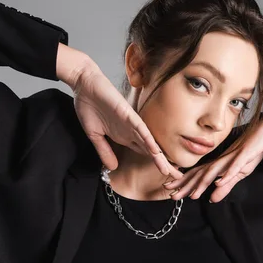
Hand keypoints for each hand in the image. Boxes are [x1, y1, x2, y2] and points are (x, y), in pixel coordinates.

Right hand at [70, 61, 183, 179]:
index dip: (155, 165)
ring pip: (149, 142)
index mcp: (125, 137)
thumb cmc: (89, 106)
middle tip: (178, 177)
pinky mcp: (127, 113)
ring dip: (159, 156)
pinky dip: (148, 139)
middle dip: (164, 164)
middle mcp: (132, 131)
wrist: (84, 85)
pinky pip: (140, 128)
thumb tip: (112, 168)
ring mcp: (131, 123)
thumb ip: (104, 151)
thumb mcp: (95, 136)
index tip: (168, 177)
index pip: (145, 154)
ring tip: (170, 169)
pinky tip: (155, 150)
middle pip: (151, 151)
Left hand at [162, 116, 262, 202]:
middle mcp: (221, 161)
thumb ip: (225, 187)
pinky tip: (220, 182)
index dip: (185, 185)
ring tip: (194, 193)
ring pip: (215, 170)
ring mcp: (232, 157)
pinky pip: (235, 165)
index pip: (198, 176)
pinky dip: (227, 174)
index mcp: (218, 166)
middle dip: (186, 185)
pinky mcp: (245, 154)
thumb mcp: (238, 173)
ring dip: (203, 182)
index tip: (171, 193)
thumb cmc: (251, 152)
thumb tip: (211, 199)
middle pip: (201, 174)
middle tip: (171, 195)